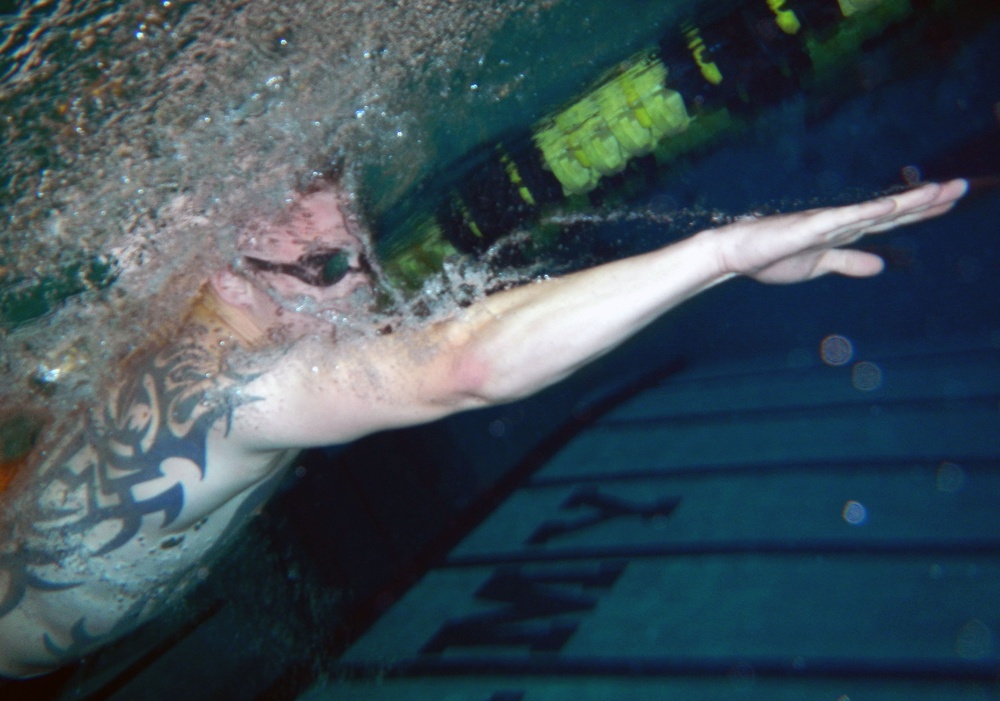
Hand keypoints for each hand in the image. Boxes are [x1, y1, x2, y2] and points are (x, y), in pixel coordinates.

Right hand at [710, 179, 967, 283]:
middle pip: (892, 210)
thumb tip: (880, 264)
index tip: (951, 199)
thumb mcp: (819, 266)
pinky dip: (867, 212)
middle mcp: (842, 222)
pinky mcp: (810, 227)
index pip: (890, 219)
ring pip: (876, 210)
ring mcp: (828, 222)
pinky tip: (890, 206)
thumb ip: (850, 263)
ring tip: (940, 191)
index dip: (921, 210)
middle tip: (961, 186)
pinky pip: (844, 219)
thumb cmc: (771, 258)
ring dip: (908, 201)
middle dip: (927, 200)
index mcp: (845, 232)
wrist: (736, 254)